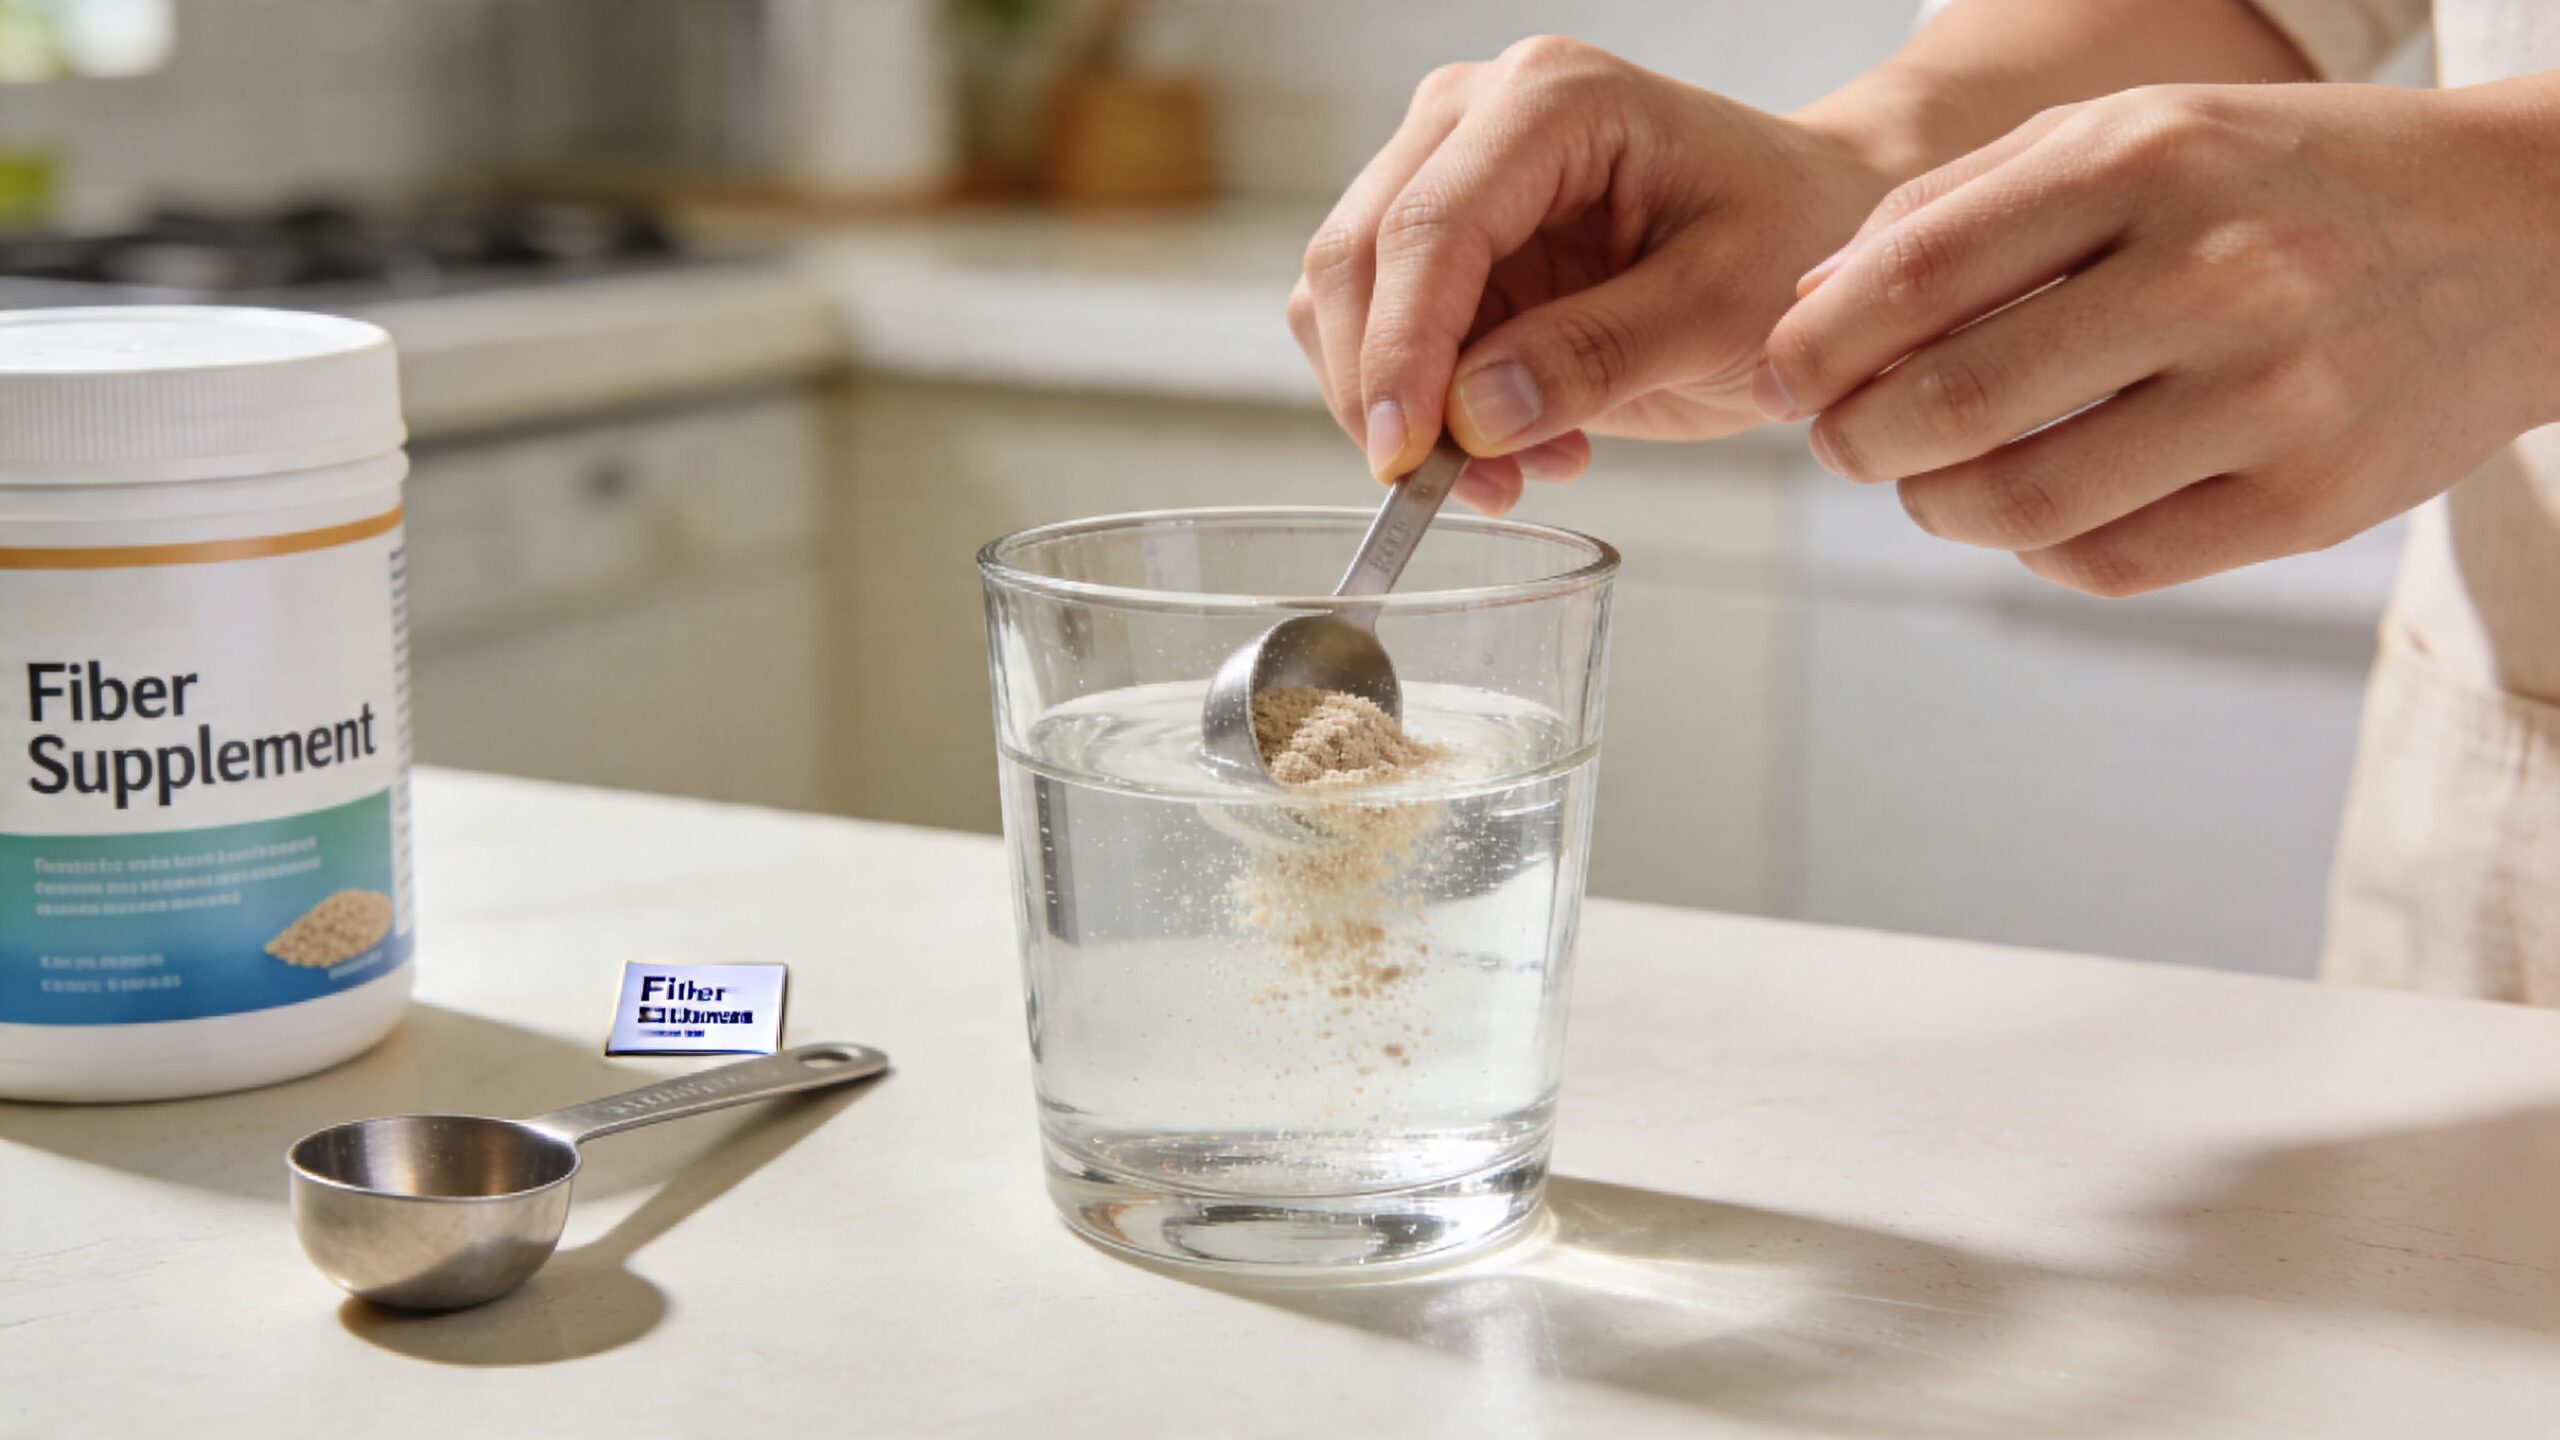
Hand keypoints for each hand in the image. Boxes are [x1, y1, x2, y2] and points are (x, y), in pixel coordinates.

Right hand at [1288, 36, 1892, 511]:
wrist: (1811, 226)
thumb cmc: (1789, 237)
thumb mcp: (1721, 309)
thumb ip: (1596, 356)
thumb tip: (1472, 414)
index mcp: (1552, 102)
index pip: (1429, 227)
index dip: (1399, 351)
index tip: (1407, 457)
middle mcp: (1476, 118)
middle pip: (1357, 257)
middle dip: (1386, 390)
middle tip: (1466, 485)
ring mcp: (1448, 174)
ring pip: (1343, 302)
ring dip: (1405, 408)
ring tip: (1524, 464)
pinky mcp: (1444, 243)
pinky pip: (1381, 336)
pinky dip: (1425, 409)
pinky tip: (1516, 440)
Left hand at [1757, 82, 2559, 595]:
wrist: (2524, 232)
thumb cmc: (2279, 183)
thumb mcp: (2131, 138)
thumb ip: (1959, 208)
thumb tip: (1809, 309)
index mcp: (2148, 159)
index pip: (1917, 274)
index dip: (1816, 348)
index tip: (1784, 378)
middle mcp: (2215, 274)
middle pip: (1951, 406)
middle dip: (1858, 442)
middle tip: (1847, 443)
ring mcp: (2274, 396)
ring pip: (2019, 507)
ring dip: (1935, 510)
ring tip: (1933, 482)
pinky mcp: (2313, 502)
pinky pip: (2106, 565)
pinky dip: (2036, 551)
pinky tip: (2041, 509)